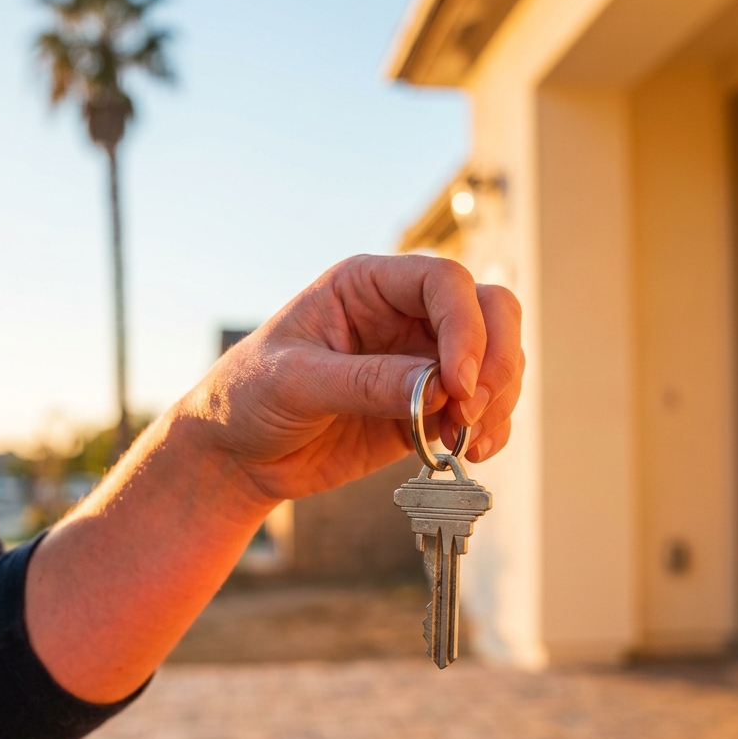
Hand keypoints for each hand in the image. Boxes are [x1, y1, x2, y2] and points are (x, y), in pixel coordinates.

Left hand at [26, 253, 522, 702]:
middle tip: (473, 409)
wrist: (239, 456)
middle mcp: (403, 314)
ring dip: (498, 400)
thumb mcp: (295, 382)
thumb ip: (365, 381)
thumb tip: (438, 388)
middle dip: (496, 360)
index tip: (457, 384)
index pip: (444, 282)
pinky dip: (490, 429)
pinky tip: (469, 453)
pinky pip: (480, 408)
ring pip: (495, 360)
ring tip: (468, 442)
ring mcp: (420, 360)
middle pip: (489, 311)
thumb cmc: (248, 398)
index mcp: (368, 285)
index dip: (465, 327)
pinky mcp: (426, 407)